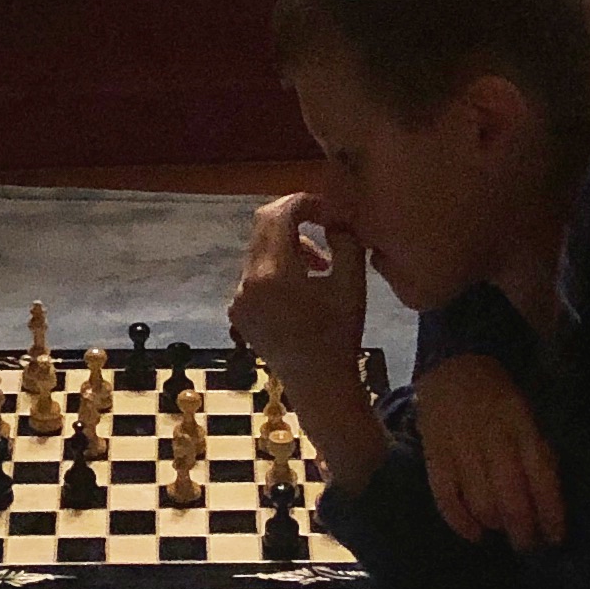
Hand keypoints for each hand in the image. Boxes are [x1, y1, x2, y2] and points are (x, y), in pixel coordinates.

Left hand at [230, 196, 386, 492]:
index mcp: (274, 273)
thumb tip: (335, 216)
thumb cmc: (340, 334)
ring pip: (260, 249)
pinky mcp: (237, 311)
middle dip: (296, 218)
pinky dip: (276, 268)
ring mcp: (238, 297)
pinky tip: (301, 287)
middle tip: (325, 224)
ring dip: (289, 246)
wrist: (319, 385)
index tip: (330, 211)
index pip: (281, 213)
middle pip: (264, 225)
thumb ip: (345, 239)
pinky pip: (254, 272)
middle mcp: (247, 281)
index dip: (306, 203)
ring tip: (320, 265)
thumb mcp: (352, 282)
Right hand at [412, 353, 564, 549]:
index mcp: (520, 424)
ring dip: (495, 525)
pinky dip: (461, 523)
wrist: (451, 364)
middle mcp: (491, 437)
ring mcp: (459, 446)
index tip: (555, 537)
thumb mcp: (526, 414)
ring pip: (481, 502)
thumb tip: (548, 501)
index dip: (550, 512)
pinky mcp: (433, 454)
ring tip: (502, 530)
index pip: (541, 476)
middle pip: (511, 497)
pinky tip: (475, 533)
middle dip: (523, 530)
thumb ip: (536, 452)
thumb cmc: (497, 396)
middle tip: (527, 544)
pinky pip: (446, 498)